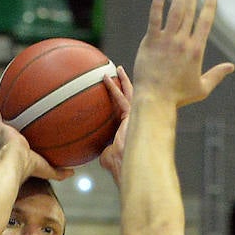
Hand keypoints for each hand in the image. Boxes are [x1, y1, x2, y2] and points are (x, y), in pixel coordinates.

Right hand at [0, 90, 73, 180]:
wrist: (17, 163)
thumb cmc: (30, 168)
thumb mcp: (48, 169)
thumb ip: (59, 172)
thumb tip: (72, 172)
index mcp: (15, 150)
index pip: (15, 141)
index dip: (16, 135)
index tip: (18, 128)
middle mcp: (5, 141)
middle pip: (2, 127)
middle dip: (3, 119)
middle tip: (6, 109)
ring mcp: (0, 133)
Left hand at [99, 66, 131, 183]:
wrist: (127, 165)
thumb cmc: (118, 165)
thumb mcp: (107, 155)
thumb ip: (104, 149)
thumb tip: (97, 150)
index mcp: (130, 129)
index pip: (125, 111)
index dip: (121, 100)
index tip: (116, 90)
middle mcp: (136, 121)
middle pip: (132, 98)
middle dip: (127, 85)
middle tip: (121, 73)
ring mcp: (137, 117)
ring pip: (130, 94)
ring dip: (123, 81)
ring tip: (117, 69)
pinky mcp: (133, 116)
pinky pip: (121, 98)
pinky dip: (112, 87)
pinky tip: (104, 78)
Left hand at [133, 0, 234, 107]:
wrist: (155, 100)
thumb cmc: (178, 97)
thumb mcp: (202, 88)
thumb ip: (217, 75)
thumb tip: (231, 67)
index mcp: (196, 50)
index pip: (205, 23)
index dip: (209, 7)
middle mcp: (182, 42)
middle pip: (190, 11)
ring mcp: (166, 40)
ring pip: (175, 11)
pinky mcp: (151, 41)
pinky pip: (154, 19)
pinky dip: (158, 5)